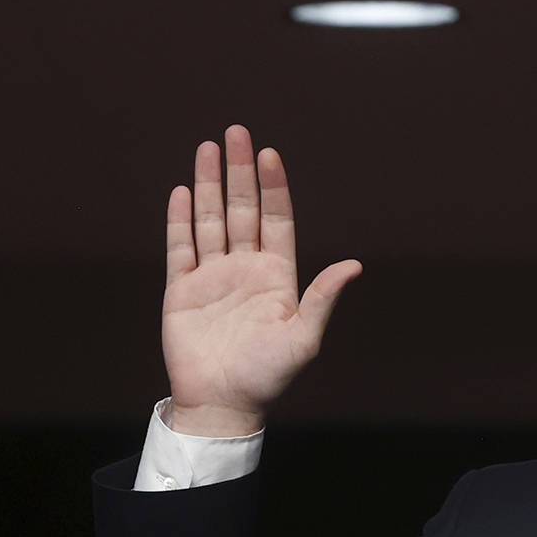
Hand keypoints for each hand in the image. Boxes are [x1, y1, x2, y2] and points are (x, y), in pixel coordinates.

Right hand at [160, 125, 361, 435]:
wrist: (223, 404)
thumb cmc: (269, 375)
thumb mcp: (303, 337)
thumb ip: (323, 297)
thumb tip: (355, 265)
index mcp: (277, 274)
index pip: (277, 219)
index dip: (273, 186)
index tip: (269, 154)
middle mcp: (246, 268)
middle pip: (242, 209)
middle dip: (239, 171)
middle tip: (236, 132)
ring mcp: (213, 276)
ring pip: (210, 220)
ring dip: (207, 184)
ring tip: (207, 148)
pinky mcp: (182, 290)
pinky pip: (181, 247)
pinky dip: (180, 219)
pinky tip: (181, 190)